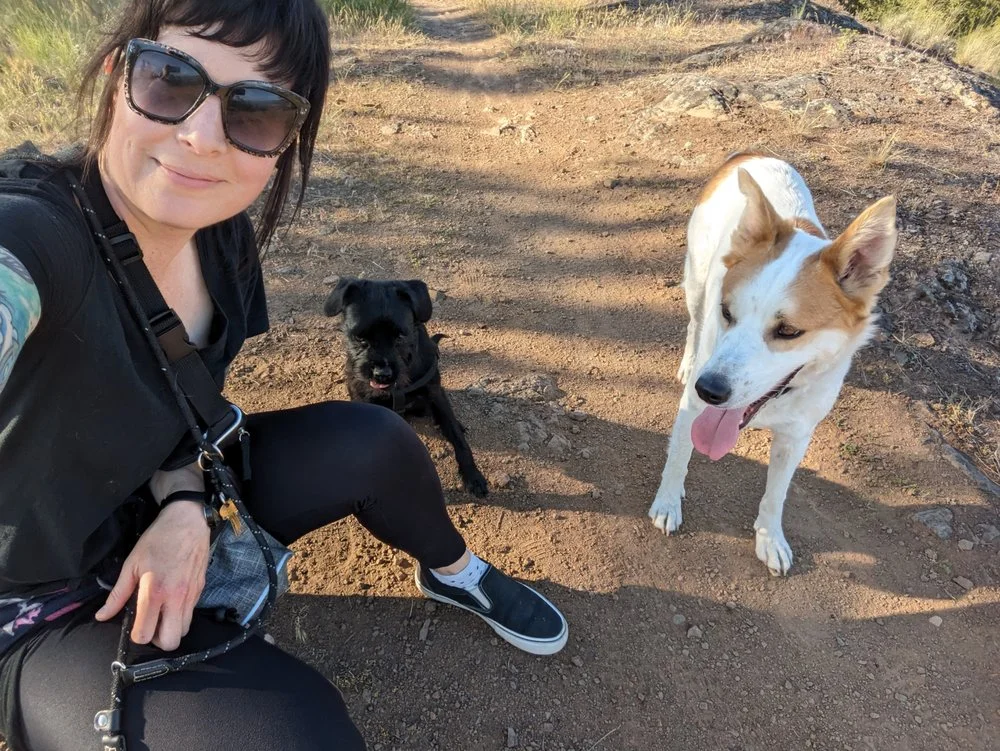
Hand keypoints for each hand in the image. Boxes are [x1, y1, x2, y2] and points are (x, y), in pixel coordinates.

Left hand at [95, 499, 210, 650]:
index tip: (133, 625)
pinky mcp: (200, 591)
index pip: (144, 634)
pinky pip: (190, 615)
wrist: (188, 521)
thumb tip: (102, 615)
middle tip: (149, 625)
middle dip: (156, 640)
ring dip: (170, 629)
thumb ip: (118, 594)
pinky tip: (171, 602)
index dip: (136, 635)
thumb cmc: (158, 539)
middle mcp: (175, 598)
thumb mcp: (131, 564)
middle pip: (170, 642)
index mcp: (154, 592)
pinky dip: (179, 616)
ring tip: (161, 615)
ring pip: (183, 632)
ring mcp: (191, 596)